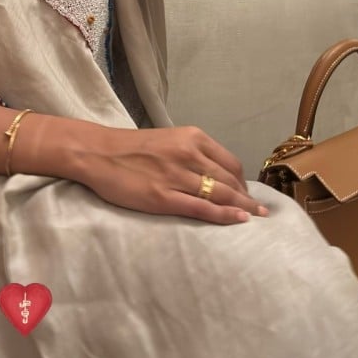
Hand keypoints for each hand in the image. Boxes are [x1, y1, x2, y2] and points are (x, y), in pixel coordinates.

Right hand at [75, 124, 268, 224]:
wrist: (97, 152)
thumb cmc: (130, 148)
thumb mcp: (167, 139)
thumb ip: (191, 152)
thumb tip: (215, 173)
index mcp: (190, 137)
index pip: (228, 161)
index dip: (241, 180)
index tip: (246, 192)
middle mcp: (188, 154)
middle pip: (229, 179)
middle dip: (247, 196)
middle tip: (260, 211)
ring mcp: (176, 176)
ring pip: (220, 194)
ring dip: (242, 207)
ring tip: (256, 218)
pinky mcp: (163, 197)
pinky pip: (202, 208)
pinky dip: (224, 215)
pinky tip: (239, 220)